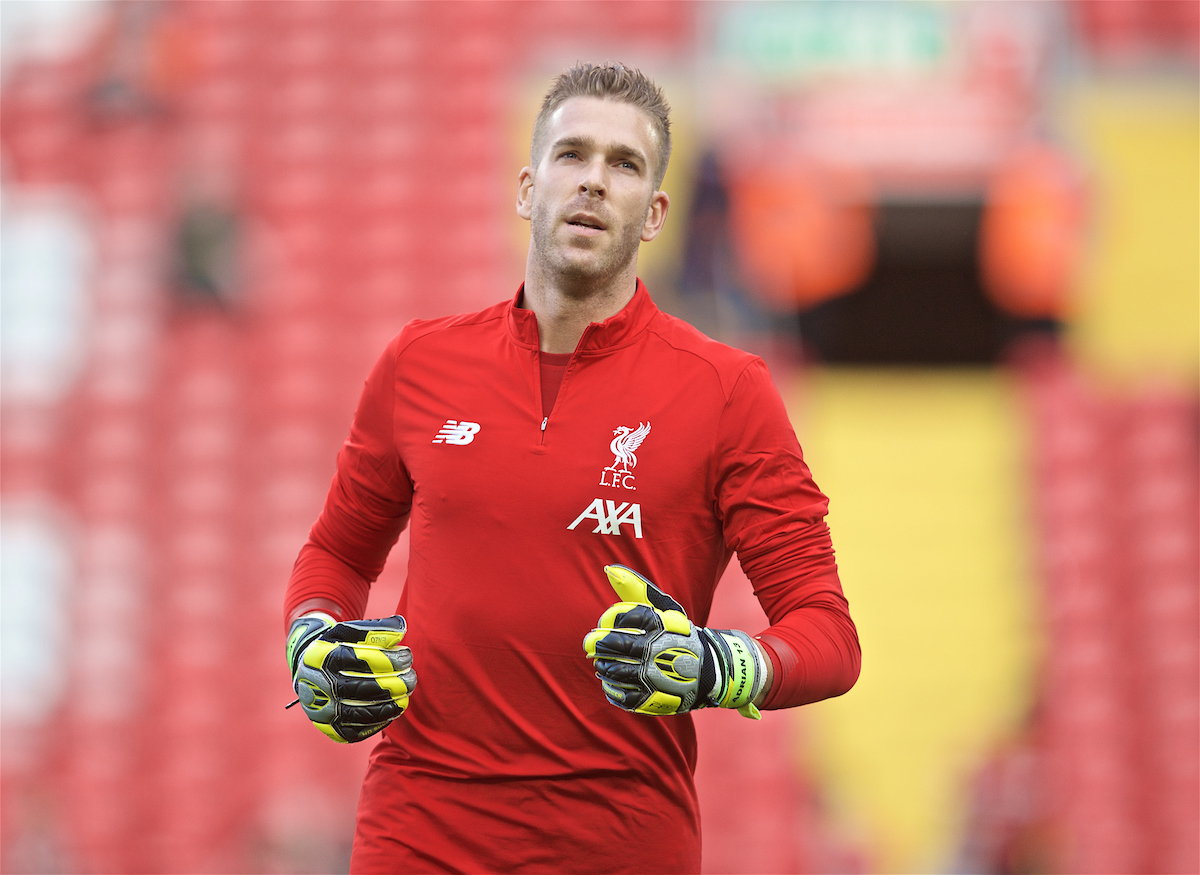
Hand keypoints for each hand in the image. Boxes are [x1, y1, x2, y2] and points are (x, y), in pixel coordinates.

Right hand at [285, 613, 416, 742]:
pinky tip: (393, 709)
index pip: (361, 660)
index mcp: (322, 658)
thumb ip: (374, 628)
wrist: (307, 674)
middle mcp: (319, 687)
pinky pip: (359, 731)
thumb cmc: (335, 649)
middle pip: (363, 688)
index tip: (407, 656)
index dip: (389, 659)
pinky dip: (379, 721)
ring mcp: (323, 711)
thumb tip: (401, 628)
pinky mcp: (331, 729)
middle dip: (394, 684)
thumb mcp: (348, 632)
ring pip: (362, 712)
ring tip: (406, 694)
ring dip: (391, 704)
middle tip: (412, 678)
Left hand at [583, 565, 766, 718]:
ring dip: (604, 667)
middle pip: (620, 644)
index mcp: (662, 624)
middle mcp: (661, 648)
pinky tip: (610, 683)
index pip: (626, 616)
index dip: (609, 619)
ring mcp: (660, 675)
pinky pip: (627, 697)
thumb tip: (609, 569)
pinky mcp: (658, 698)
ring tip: (600, 664)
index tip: (603, 622)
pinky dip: (613, 690)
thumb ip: (636, 589)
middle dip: (599, 644)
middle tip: (590, 644)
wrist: (712, 668)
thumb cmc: (678, 634)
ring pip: (619, 672)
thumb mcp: (663, 609)